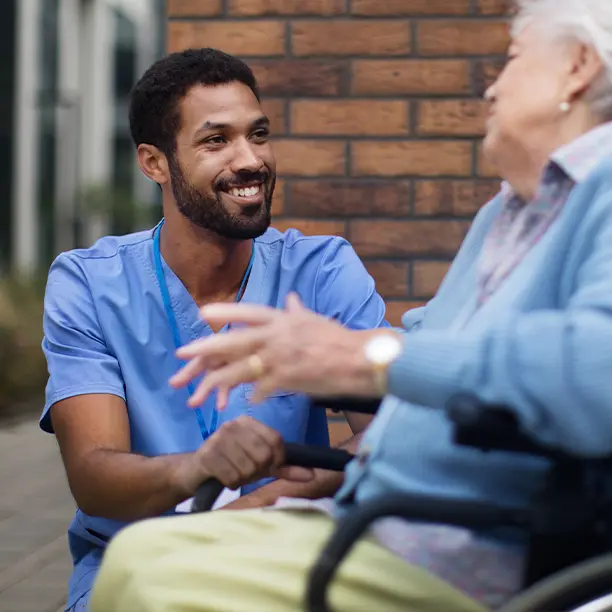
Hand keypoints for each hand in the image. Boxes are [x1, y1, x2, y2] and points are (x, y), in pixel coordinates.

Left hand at [169, 294, 378, 407]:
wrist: (360, 358)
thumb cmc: (339, 339)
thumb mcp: (315, 320)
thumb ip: (297, 311)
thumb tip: (291, 298)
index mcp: (283, 319)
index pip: (248, 312)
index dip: (225, 312)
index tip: (204, 314)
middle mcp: (277, 335)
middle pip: (233, 341)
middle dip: (204, 349)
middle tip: (181, 355)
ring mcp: (280, 357)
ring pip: (239, 369)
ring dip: (216, 382)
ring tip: (197, 393)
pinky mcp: (287, 378)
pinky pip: (261, 389)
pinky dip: (252, 396)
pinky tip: (244, 403)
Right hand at [175, 415, 313, 496]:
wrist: (195, 470)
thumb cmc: (231, 464)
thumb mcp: (260, 465)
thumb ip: (284, 468)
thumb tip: (312, 474)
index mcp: (249, 422)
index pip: (275, 440)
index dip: (277, 459)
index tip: (268, 467)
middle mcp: (234, 425)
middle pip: (263, 455)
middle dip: (257, 471)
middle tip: (246, 471)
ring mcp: (219, 438)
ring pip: (247, 468)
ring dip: (242, 478)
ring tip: (233, 473)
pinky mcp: (207, 454)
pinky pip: (231, 476)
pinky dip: (230, 483)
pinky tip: (223, 477)